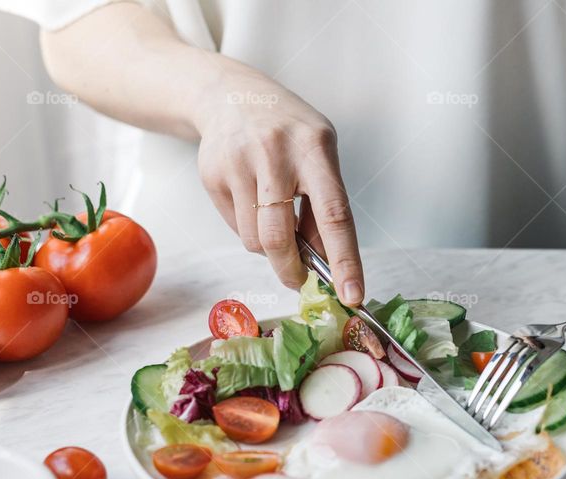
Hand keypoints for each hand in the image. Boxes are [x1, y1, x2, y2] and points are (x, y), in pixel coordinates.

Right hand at [194, 64, 363, 304]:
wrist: (231, 95)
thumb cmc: (288, 134)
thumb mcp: (319, 157)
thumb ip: (323, 207)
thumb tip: (327, 266)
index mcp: (315, 149)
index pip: (334, 215)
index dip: (345, 260)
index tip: (353, 295)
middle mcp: (276, 153)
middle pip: (281, 237)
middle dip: (291, 271)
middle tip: (299, 281)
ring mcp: (240, 162)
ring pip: (254, 240)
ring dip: (268, 250)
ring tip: (275, 225)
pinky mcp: (213, 174)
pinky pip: (234, 227)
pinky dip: (249, 230)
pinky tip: (252, 203)